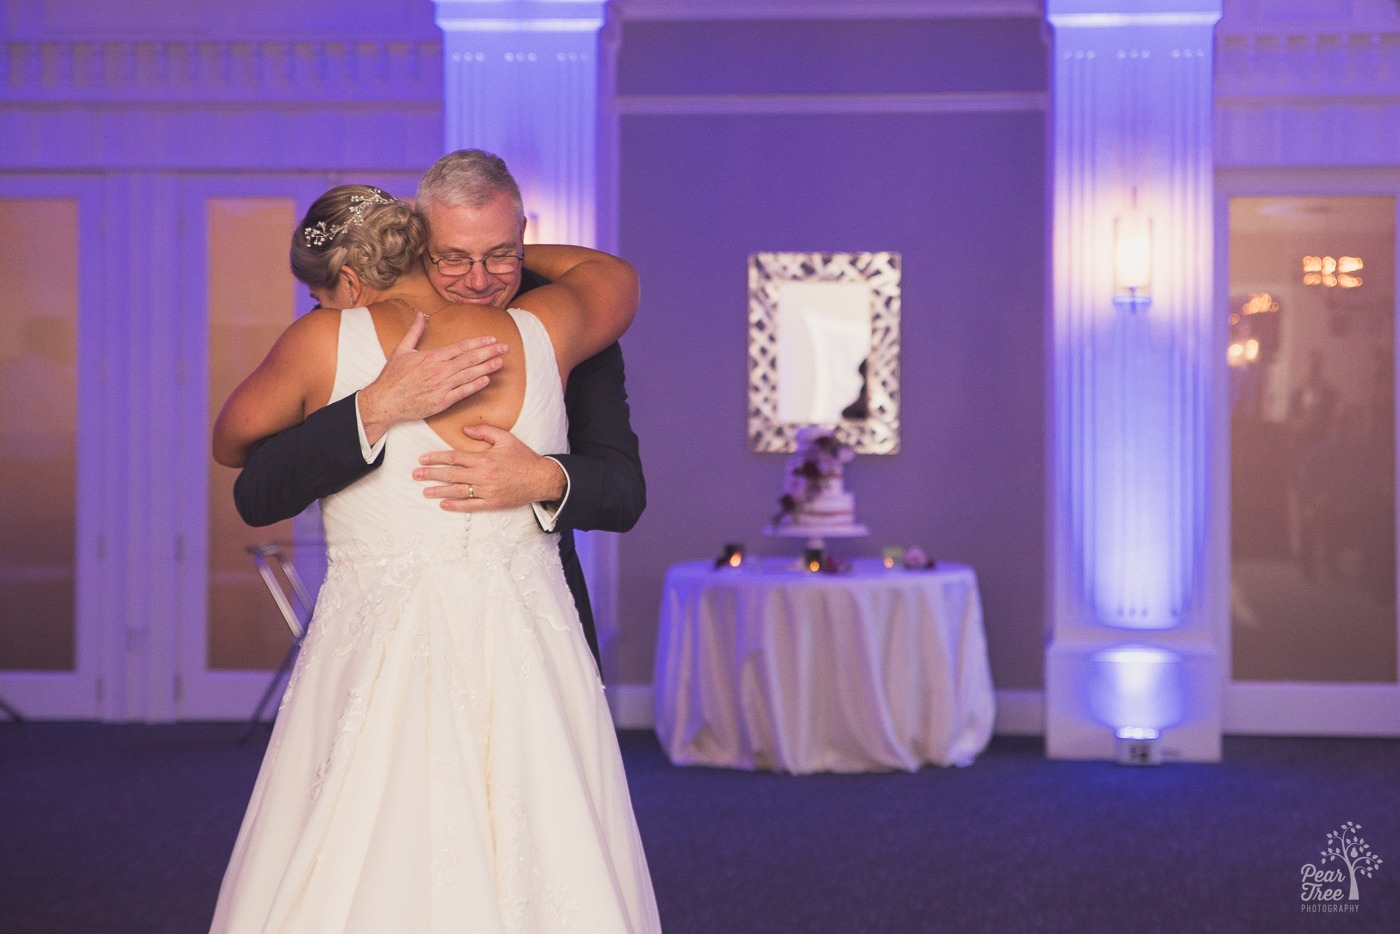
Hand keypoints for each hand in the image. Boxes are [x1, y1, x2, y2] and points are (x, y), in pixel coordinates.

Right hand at [357, 313, 508, 443]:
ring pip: (470, 374)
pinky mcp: (442, 401)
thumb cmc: (393, 377)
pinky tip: (487, 380)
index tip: (492, 339)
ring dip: (487, 367)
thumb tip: (420, 314)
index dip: (479, 342)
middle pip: (470, 358)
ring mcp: (442, 386)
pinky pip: (463, 392)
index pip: (461, 346)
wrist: (385, 401)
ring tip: (501, 362)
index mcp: (432, 356)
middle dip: (490, 352)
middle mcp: (439, 370)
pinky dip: (476, 386)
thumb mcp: (402, 350)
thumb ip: (415, 332)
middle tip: (505, 347)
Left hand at [414, 425, 567, 511]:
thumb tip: (465, 429)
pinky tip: (443, 504)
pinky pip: (471, 505)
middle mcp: (483, 475)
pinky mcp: (493, 503)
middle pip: (451, 475)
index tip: (423, 459)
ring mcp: (487, 490)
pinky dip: (456, 506)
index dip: (437, 458)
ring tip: (425, 491)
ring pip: (458, 491)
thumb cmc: (523, 457)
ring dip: (439, 491)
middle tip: (416, 475)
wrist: (541, 478)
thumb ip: (485, 431)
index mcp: (484, 458)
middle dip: (431, 474)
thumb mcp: (506, 438)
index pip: (454, 457)